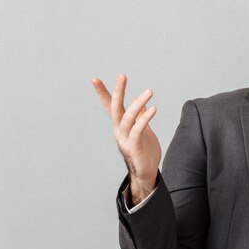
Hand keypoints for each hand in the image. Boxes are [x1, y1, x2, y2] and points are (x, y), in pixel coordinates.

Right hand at [91, 74, 160, 204]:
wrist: (146, 172)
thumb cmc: (144, 150)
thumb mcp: (142, 130)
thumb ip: (139, 116)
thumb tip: (138, 100)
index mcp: (120, 125)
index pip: (110, 106)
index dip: (103, 93)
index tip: (94, 79)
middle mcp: (119, 130)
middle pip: (116, 108)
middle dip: (118, 91)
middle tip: (121, 76)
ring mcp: (125, 139)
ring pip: (128, 117)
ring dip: (138, 103)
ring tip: (149, 91)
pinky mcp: (134, 146)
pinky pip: (138, 130)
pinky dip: (145, 119)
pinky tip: (153, 109)